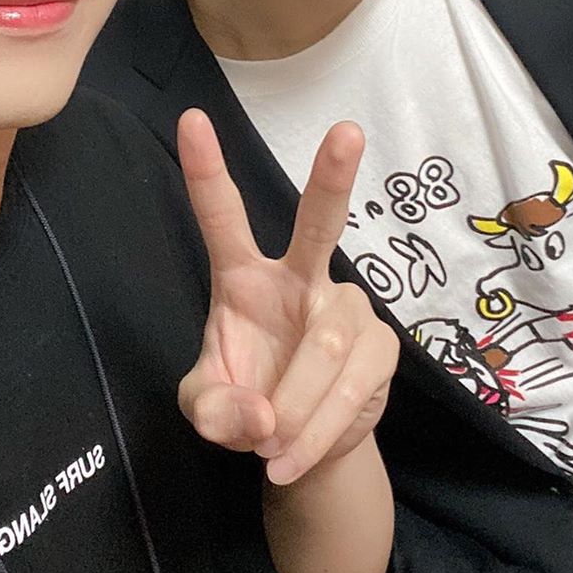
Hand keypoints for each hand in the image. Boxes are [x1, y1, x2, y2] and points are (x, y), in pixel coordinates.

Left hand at [176, 109, 398, 485]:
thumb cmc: (245, 404)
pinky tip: (294, 454)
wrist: (299, 448)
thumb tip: (260, 416)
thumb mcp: (206, 410)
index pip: (223, 217)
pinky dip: (318, 429)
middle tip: (347, 131)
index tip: (190, 118)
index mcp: (242, 277)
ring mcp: (347, 308)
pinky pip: (351, 387)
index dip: (206, 170)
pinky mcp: (382, 347)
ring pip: (325, 346)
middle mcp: (300, 278)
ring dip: (294, 405)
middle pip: (319, 223)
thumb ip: (213, 411)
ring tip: (269, 446)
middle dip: (332, 178)